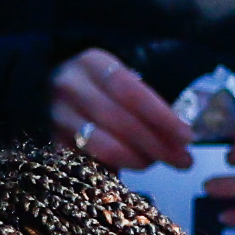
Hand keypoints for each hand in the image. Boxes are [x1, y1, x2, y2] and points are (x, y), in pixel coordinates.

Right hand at [50, 48, 191, 170]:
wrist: (50, 85)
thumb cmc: (100, 86)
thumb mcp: (122, 79)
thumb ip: (147, 103)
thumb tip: (180, 138)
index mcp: (93, 63)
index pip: (130, 90)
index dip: (161, 116)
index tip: (186, 137)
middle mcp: (69, 86)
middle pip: (118, 119)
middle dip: (156, 144)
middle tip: (183, 160)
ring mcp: (54, 114)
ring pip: (100, 144)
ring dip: (136, 159)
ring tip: (155, 162)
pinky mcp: (47, 141)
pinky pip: (83, 162)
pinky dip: (110, 170)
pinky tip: (128, 171)